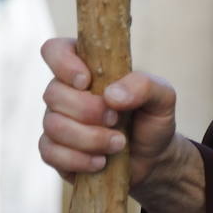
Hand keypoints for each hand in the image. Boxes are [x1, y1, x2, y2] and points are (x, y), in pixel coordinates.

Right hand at [38, 38, 178, 190]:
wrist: (152, 158)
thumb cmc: (152, 119)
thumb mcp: (163, 97)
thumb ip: (144, 86)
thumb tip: (111, 95)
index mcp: (88, 67)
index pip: (55, 50)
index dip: (63, 63)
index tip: (87, 81)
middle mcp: (66, 92)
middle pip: (53, 93)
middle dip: (88, 110)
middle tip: (116, 120)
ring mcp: (57, 121)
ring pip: (53, 125)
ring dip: (89, 138)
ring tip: (118, 143)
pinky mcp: (54, 151)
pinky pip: (50, 153)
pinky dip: (78, 160)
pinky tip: (101, 162)